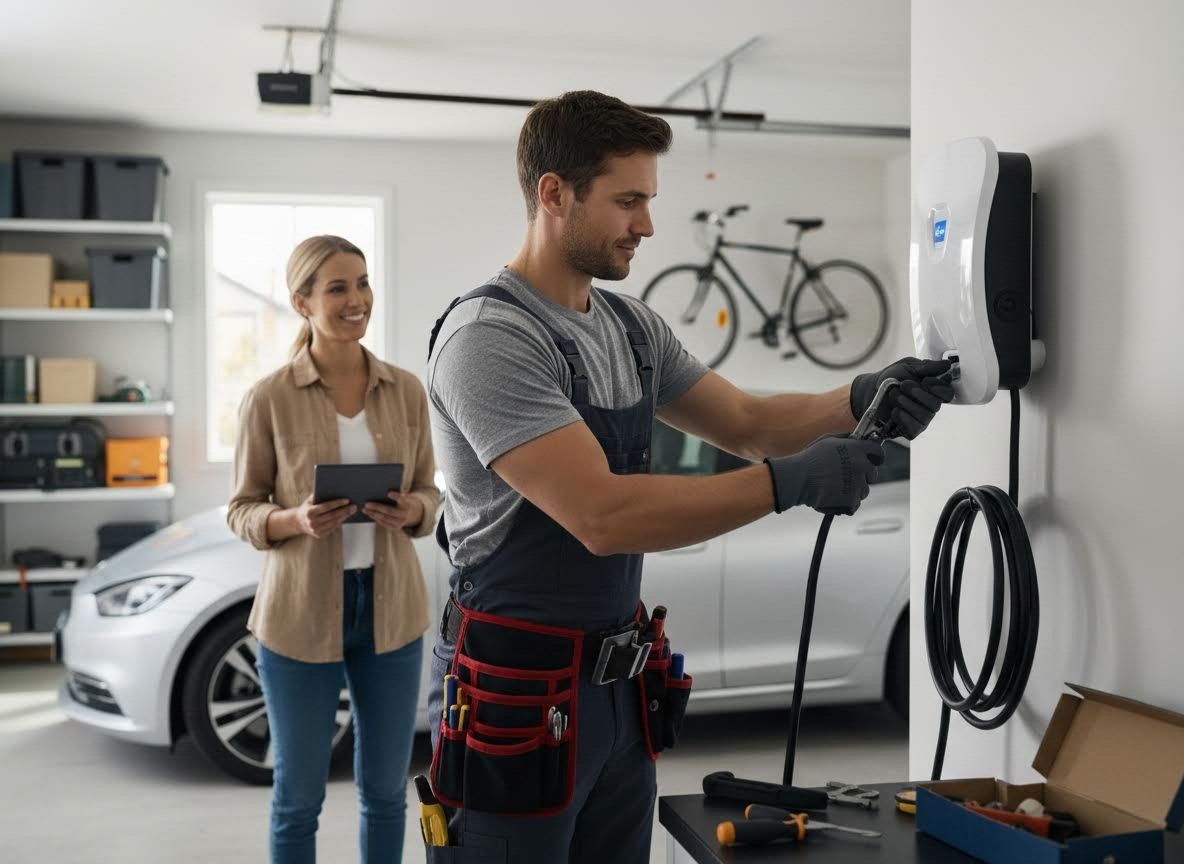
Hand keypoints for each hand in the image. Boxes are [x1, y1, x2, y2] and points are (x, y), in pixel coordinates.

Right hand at [293, 495, 355, 538]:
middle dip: (345, 510)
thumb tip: (334, 488)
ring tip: (352, 511)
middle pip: (332, 515)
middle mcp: (312, 522)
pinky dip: (340, 522)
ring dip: (344, 517)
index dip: (337, 503)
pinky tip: (345, 517)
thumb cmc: (307, 507)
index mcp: (309, 512)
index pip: (326, 507)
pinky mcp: (319, 535)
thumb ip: (319, 494)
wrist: (298, 522)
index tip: (347, 500)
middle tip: (354, 506)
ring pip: (334, 523)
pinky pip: (332, 528)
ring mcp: (315, 530)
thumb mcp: (309, 500)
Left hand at [363, 491, 424, 532]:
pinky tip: (370, 514)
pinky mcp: (395, 528)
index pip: (402, 500)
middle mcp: (405, 515)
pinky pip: (383, 523)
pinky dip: (376, 518)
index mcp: (408, 505)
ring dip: (373, 514)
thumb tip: (384, 491)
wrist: (413, 514)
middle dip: (377, 507)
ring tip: (365, 509)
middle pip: (389, 511)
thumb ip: (398, 494)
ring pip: (384, 518)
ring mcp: (400, 523)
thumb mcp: (406, 496)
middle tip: (367, 504)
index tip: (388, 493)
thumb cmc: (405, 502)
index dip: (396, 496)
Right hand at [766, 436, 884, 515]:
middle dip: (863, 475)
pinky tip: (834, 497)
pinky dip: (846, 503)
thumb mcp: (828, 441)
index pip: (878, 452)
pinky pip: (855, 503)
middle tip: (848, 477)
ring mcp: (857, 484)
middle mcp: (861, 466)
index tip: (874, 461)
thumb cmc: (809, 459)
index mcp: (857, 449)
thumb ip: (846, 439)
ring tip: (836, 488)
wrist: (798, 479)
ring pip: (864, 490)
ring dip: (854, 490)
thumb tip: (857, 439)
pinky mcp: (851, 500)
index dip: (876, 457)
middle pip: (873, 473)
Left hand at [850, 357, 954, 439]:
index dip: (938, 388)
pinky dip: (902, 417)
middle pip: (936, 405)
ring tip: (894, 395)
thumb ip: (928, 367)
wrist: (871, 390)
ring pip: (924, 416)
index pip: (948, 394)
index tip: (925, 381)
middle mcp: (930, 406)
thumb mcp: (909, 366)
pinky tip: (894, 411)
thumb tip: (947, 364)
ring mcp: (921, 420)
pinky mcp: (911, 430)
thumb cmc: (891, 378)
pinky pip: (913, 428)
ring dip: (906, 403)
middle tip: (903, 385)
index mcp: (933, 390)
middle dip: (917, 393)